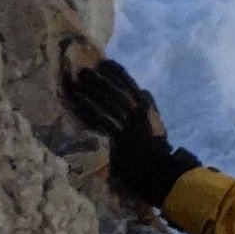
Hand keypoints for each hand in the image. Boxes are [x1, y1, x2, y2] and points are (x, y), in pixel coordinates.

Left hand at [61, 46, 199, 208]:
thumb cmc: (155, 148)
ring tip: (77, 80)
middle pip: (115, 91)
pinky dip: (88, 108)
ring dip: (91, 90)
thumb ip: (150, 106)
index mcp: (146, 108)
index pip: (130, 85)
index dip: (117, 73)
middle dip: (99, 80)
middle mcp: (136, 113)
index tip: (105, 62)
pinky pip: (99, 120)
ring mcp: (126, 125)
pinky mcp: (117, 138)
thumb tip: (142, 90)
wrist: (157, 171)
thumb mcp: (156, 123)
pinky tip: (78, 100)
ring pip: (106, 103)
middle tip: (84, 70)